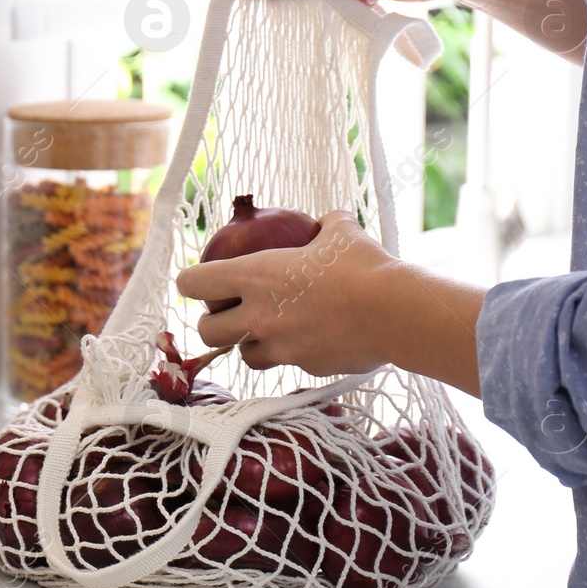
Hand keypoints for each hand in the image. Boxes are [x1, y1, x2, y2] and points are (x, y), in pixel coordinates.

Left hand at [176, 212, 395, 375]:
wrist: (397, 312)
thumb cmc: (365, 266)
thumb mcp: (340, 232)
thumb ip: (324, 225)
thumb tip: (325, 220)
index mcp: (255, 277)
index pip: (195, 282)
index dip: (190, 282)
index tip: (196, 282)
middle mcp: (258, 316)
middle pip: (207, 331)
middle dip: (211, 323)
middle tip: (225, 315)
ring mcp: (280, 347)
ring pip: (243, 356)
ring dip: (246, 345)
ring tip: (263, 333)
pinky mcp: (305, 367)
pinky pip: (285, 364)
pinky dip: (288, 355)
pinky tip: (306, 341)